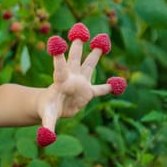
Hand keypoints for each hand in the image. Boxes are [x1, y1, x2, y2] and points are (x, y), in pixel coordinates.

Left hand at [36, 23, 126, 145]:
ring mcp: (81, 83)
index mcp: (60, 81)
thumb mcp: (47, 118)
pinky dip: (111, 87)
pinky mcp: (88, 92)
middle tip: (80, 28)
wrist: (51, 108)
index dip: (59, 55)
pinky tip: (120, 82)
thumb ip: (47, 127)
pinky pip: (102, 89)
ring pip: (89, 65)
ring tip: (102, 38)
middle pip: (75, 58)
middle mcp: (72, 78)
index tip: (56, 40)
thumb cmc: (46, 109)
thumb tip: (46, 138)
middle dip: (78, 44)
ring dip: (96, 53)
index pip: (60, 67)